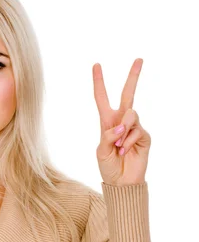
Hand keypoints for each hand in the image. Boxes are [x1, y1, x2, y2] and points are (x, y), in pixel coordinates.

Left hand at [93, 58, 150, 185]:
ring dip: (123, 130)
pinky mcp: (144, 136)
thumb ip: (107, 137)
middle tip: (139, 59)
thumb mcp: (100, 152)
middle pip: (128, 94)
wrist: (122, 183)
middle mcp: (121, 122)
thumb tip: (120, 126)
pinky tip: (124, 152)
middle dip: (133, 76)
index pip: (102, 98)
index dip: (99, 82)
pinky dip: (128, 142)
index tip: (96, 65)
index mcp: (106, 122)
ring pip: (131, 114)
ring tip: (118, 147)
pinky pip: (136, 131)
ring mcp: (134, 128)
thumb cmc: (109, 168)